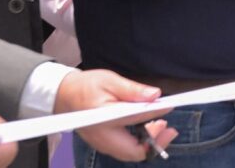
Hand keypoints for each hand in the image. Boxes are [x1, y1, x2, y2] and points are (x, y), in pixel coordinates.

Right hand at [54, 70, 176, 161]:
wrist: (64, 95)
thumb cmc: (87, 86)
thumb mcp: (110, 81)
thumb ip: (133, 90)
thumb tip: (155, 95)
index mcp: (103, 119)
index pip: (135, 119)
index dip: (156, 114)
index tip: (169, 106)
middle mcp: (102, 137)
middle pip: (133, 151)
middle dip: (155, 143)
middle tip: (170, 128)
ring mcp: (102, 144)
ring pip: (130, 153)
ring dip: (148, 143)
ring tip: (162, 125)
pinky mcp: (103, 144)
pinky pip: (125, 149)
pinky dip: (139, 142)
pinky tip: (148, 128)